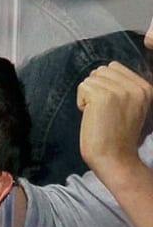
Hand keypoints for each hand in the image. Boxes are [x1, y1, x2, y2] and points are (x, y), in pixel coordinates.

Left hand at [77, 61, 152, 176]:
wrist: (115, 159)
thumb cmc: (117, 138)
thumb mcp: (130, 108)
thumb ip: (123, 89)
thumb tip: (101, 71)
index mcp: (145, 87)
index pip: (115, 67)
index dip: (104, 85)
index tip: (109, 107)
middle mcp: (136, 86)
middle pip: (102, 70)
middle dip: (94, 89)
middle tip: (101, 112)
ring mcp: (121, 90)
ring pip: (91, 78)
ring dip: (87, 96)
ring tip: (97, 115)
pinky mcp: (103, 97)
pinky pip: (82, 87)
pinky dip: (81, 102)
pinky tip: (90, 116)